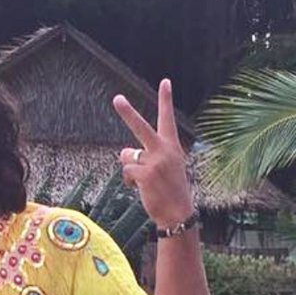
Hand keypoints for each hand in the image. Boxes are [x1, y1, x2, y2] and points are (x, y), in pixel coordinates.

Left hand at [112, 79, 194, 226]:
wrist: (178, 213)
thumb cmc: (170, 190)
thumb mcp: (165, 167)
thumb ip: (148, 155)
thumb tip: (124, 153)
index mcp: (172, 146)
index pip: (167, 118)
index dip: (166, 99)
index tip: (165, 81)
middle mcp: (164, 150)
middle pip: (141, 127)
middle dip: (127, 113)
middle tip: (116, 98)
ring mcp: (155, 162)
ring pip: (127, 155)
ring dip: (130, 168)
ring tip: (145, 181)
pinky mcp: (145, 174)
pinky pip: (126, 172)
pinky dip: (129, 182)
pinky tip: (141, 189)